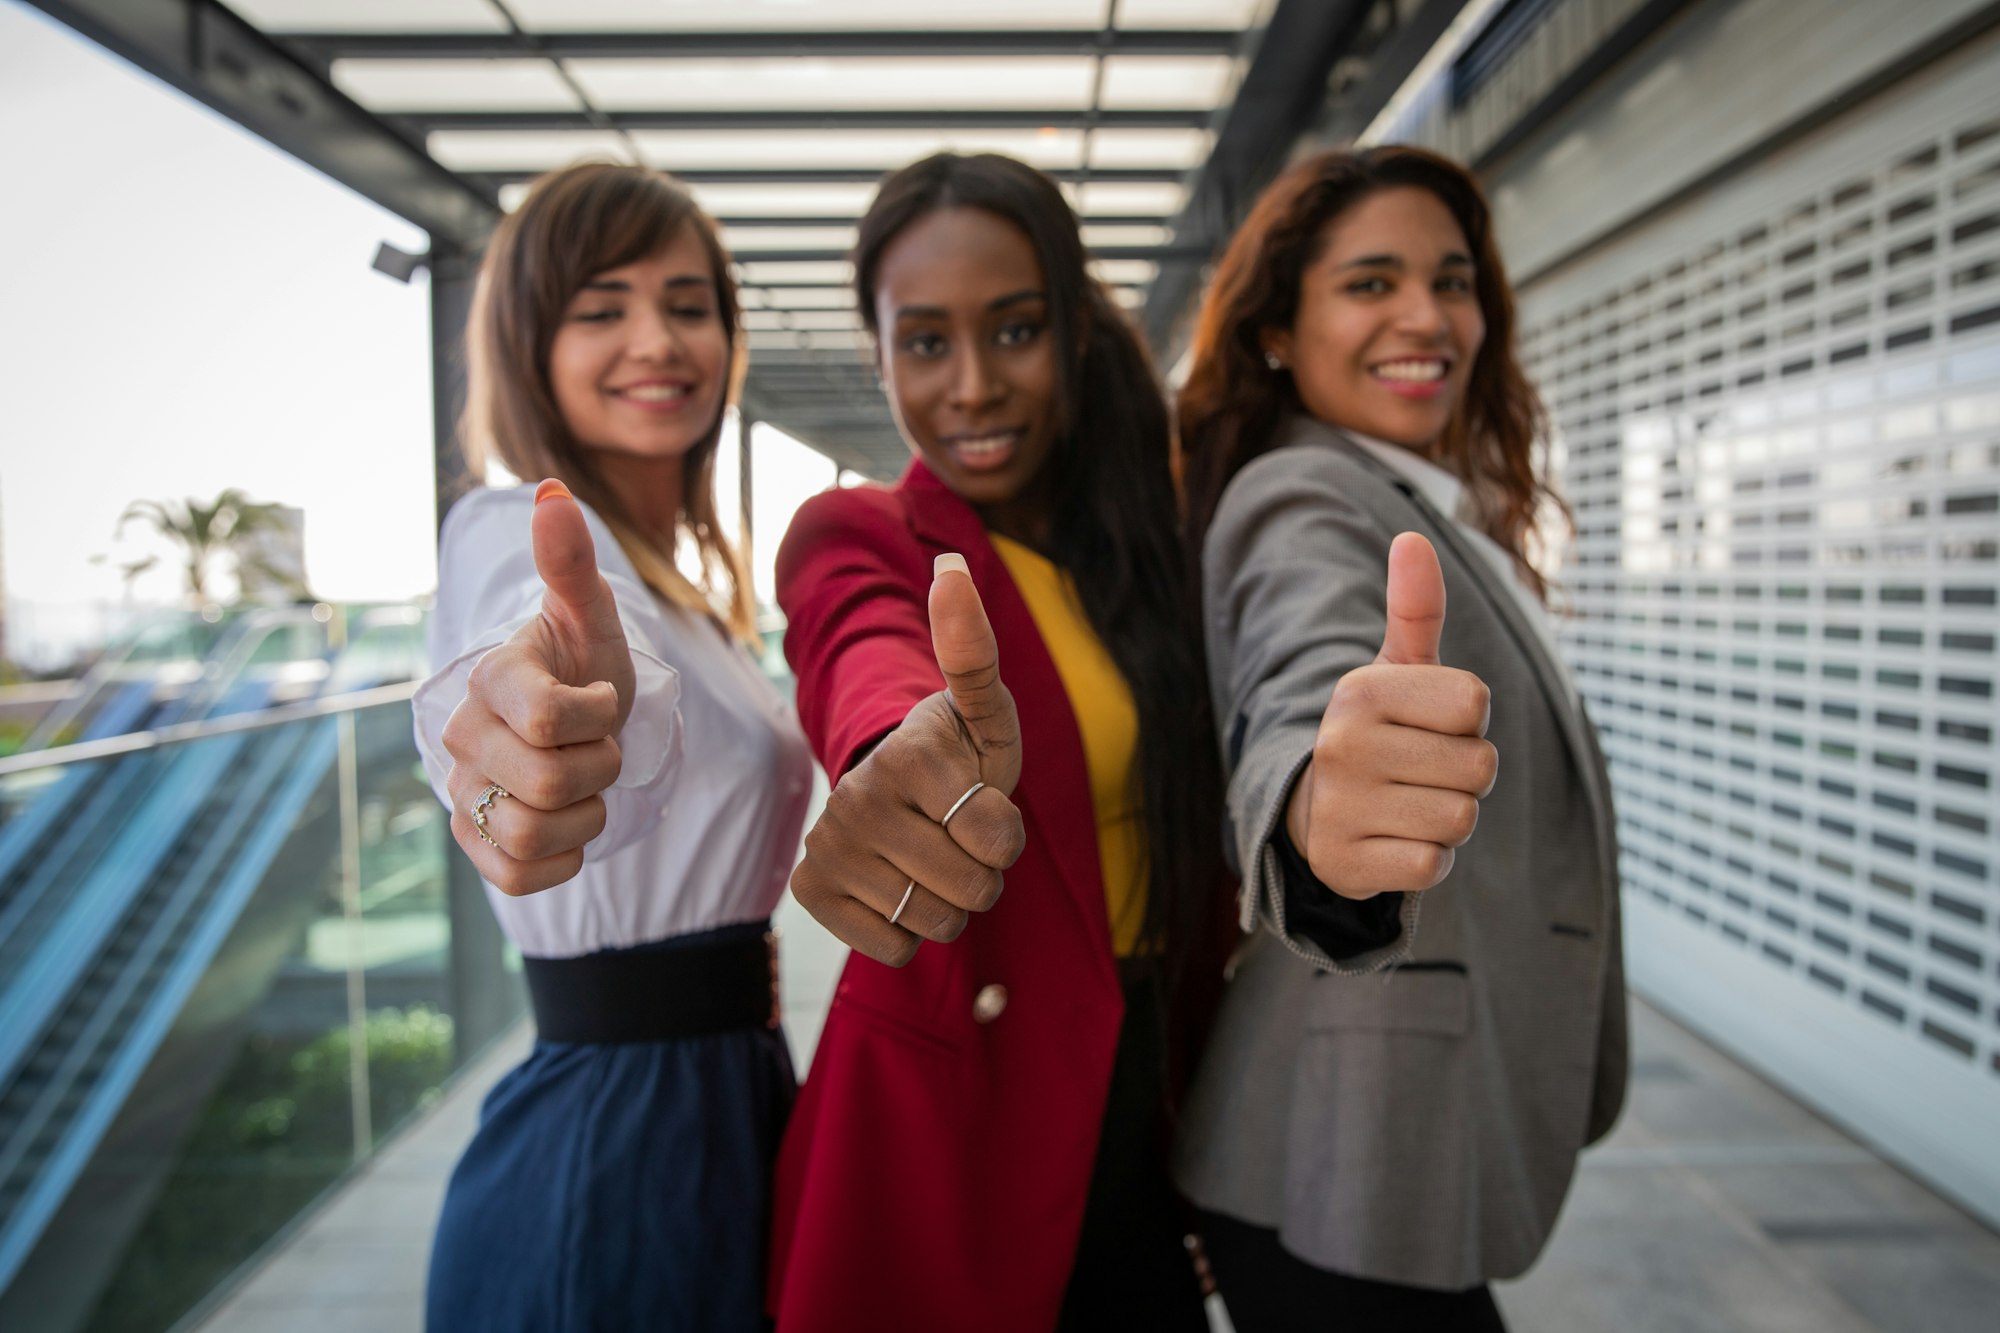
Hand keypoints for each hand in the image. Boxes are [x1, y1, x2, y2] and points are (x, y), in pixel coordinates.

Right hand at [440, 479, 631, 894]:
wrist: (580, 726)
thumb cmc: (588, 667)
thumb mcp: (593, 618)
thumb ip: (572, 563)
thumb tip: (552, 494)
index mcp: (493, 679)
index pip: (549, 719)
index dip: (598, 717)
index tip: (601, 700)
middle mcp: (463, 736)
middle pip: (554, 783)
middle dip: (602, 769)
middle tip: (599, 746)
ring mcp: (462, 793)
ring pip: (534, 835)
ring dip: (584, 816)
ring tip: (583, 785)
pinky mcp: (473, 844)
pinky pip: (518, 877)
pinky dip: (560, 860)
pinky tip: (565, 824)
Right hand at [790, 554, 1027, 965]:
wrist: (896, 789)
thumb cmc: (958, 752)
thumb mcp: (984, 711)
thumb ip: (975, 652)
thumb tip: (950, 567)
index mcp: (907, 753)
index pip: (1000, 840)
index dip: (1008, 835)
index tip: (983, 804)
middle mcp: (856, 797)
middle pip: (969, 891)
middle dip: (983, 875)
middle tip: (960, 838)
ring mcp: (829, 845)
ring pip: (932, 925)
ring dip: (947, 905)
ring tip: (931, 860)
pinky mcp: (810, 889)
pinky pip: (890, 949)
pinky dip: (906, 933)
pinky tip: (896, 887)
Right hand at [1285, 532, 1497, 898]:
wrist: (1314, 815)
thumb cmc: (1379, 736)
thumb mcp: (1396, 672)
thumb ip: (1415, 609)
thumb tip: (1412, 537)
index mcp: (1360, 690)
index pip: (1476, 704)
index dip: (1468, 722)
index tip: (1429, 727)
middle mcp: (1342, 744)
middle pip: (1479, 767)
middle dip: (1464, 777)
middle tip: (1419, 774)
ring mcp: (1339, 806)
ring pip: (1461, 819)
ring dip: (1448, 820)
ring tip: (1408, 807)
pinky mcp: (1343, 863)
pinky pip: (1432, 865)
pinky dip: (1426, 860)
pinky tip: (1393, 842)